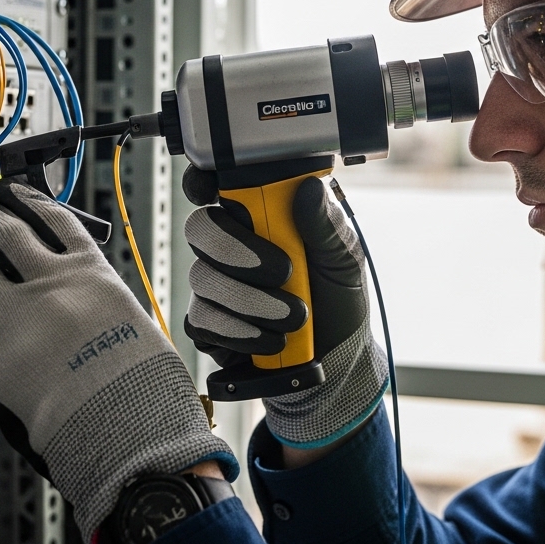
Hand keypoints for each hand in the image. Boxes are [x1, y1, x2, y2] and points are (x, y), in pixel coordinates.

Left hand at [0, 179, 235, 542]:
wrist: (119, 418)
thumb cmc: (138, 378)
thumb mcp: (131, 319)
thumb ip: (98, 301)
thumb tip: (81, 305)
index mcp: (88, 271)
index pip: (55, 220)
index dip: (30, 202)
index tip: (16, 196)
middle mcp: (48, 281)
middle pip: (7, 232)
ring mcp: (15, 312)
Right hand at [181, 168, 387, 447]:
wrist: (337, 361)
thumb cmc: (338, 300)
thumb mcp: (344, 259)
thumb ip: (325, 224)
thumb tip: (309, 187)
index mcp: (260, 218)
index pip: (216, 188)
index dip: (202, 182)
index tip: (211, 189)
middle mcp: (230, 247)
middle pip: (200, 229)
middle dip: (237, 251)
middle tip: (283, 271)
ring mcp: (214, 286)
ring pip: (203, 278)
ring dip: (253, 301)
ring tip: (295, 317)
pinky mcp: (208, 326)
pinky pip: (202, 321)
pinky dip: (241, 332)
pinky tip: (272, 340)